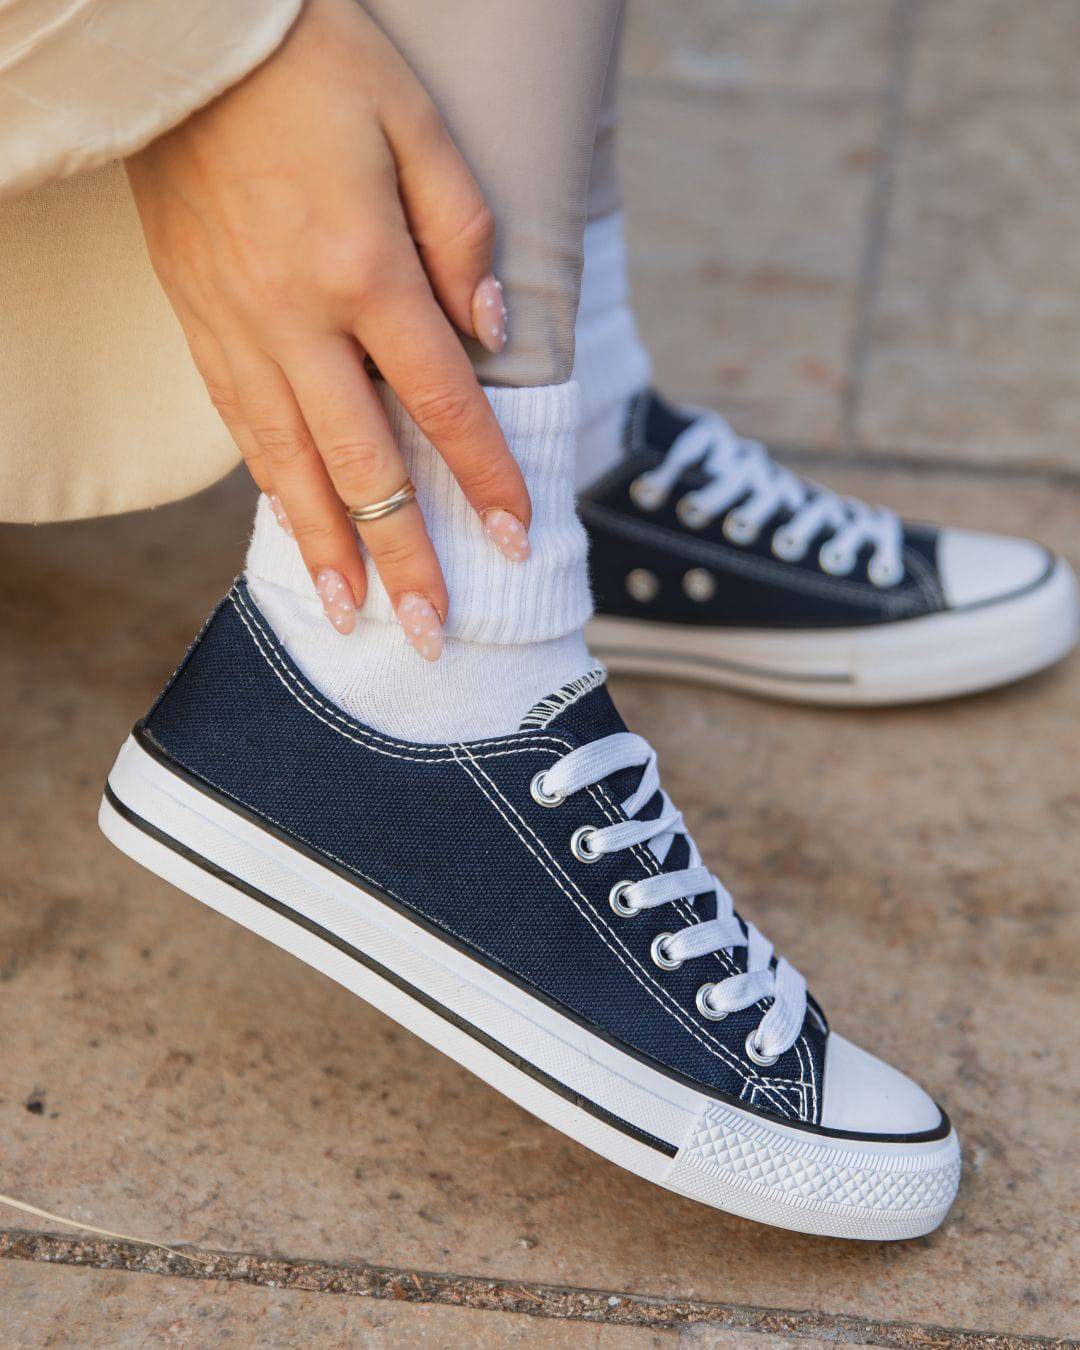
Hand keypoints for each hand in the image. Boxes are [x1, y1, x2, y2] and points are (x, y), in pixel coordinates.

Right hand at [125, 0, 526, 647]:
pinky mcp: (198, 323)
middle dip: (403, 555)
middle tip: (430, 632)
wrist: (179, 36)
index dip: (484, 475)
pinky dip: (271, 490)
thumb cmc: (310, 62)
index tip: (516, 537)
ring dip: (325, 548)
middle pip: (363, 462)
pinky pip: (241, 427)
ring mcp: (238, 328)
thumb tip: (492, 334)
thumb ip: (463, 232)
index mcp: (364, 268)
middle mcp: (297, 318)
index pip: (441, 401)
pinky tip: (294, 531)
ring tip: (349, 618)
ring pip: (288, 464)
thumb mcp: (414, 121)